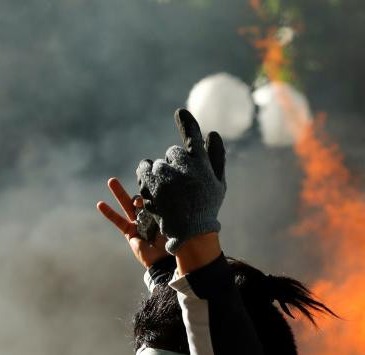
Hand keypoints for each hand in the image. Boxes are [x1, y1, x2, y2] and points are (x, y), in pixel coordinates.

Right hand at [97, 177, 168, 269]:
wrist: (165, 260)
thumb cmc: (171, 241)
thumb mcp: (167, 220)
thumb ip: (159, 208)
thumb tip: (149, 196)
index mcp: (162, 213)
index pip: (154, 196)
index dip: (151, 188)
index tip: (152, 180)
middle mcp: (150, 216)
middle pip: (140, 198)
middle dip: (136, 184)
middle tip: (133, 172)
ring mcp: (138, 224)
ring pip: (127, 205)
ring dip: (119, 193)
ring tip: (111, 181)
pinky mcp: (129, 232)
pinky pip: (118, 221)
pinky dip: (109, 213)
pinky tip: (100, 204)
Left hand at [135, 108, 225, 254]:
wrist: (190, 232)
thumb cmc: (208, 207)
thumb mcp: (219, 182)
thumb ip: (217, 156)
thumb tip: (213, 132)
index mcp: (200, 163)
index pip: (192, 136)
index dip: (187, 123)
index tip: (180, 112)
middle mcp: (181, 166)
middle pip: (173, 153)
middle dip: (175, 163)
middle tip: (182, 183)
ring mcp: (163, 176)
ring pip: (157, 163)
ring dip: (161, 172)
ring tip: (168, 191)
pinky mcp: (149, 186)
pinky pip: (144, 170)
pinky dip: (147, 176)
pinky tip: (154, 188)